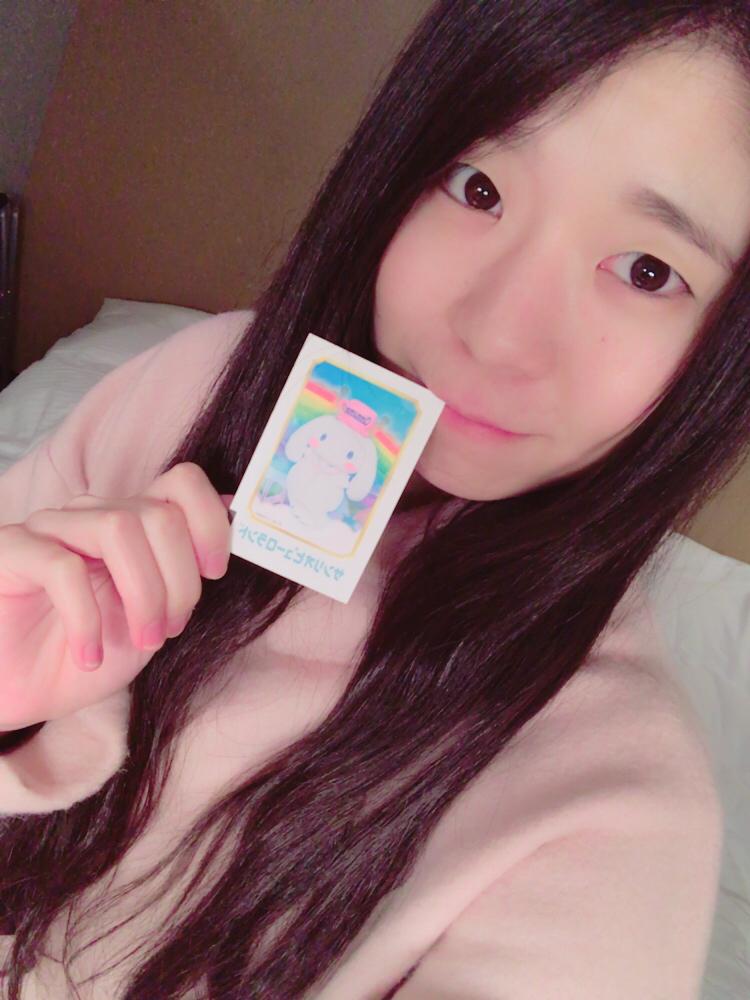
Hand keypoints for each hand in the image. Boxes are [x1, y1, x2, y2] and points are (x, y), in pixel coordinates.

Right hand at [0, 462, 232, 728]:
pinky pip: (62, 566)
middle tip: (169, 630)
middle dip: (179, 578)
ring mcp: (49, 529)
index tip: (214, 573)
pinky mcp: (10, 551)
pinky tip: (88, 655)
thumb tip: (231, 516)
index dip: (209, 522)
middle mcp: (92, 515)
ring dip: (143, 592)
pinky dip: (87, 617)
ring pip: (117, 526)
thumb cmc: (84, 655)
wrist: (15, 694)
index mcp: (131, 523)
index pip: (182, 483)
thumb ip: (186, 576)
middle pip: (158, 513)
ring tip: (142, 640)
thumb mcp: (152, 621)